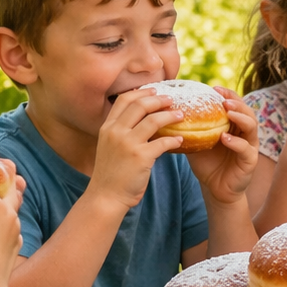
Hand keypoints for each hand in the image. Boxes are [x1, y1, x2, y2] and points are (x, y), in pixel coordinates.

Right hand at [0, 155, 22, 286]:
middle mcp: (5, 210)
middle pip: (8, 180)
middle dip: (0, 168)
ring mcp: (14, 226)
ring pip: (16, 200)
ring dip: (9, 188)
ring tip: (5, 184)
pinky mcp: (16, 241)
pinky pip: (16, 220)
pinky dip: (10, 212)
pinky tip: (3, 217)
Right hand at [92, 88, 185, 210]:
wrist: (106, 196)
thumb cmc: (111, 174)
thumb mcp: (109, 147)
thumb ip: (121, 132)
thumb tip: (144, 121)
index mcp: (107, 127)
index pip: (124, 100)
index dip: (141, 92)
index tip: (154, 90)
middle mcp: (115, 132)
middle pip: (140, 105)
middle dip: (158, 99)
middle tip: (171, 99)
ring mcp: (127, 144)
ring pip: (153, 120)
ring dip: (170, 115)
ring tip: (181, 115)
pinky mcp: (140, 157)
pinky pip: (162, 142)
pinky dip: (174, 139)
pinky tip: (181, 140)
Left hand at [184, 87, 259, 204]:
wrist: (215, 188)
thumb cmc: (207, 163)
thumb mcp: (196, 141)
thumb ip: (189, 128)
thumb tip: (166, 112)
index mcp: (233, 125)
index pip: (235, 104)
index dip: (227, 94)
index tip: (214, 88)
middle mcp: (244, 132)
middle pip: (247, 110)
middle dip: (236, 102)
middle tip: (223, 99)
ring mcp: (250, 146)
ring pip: (251, 126)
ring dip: (240, 117)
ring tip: (228, 112)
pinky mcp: (250, 161)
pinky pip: (246, 148)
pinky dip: (236, 142)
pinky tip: (225, 138)